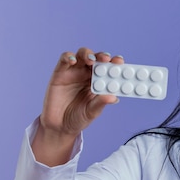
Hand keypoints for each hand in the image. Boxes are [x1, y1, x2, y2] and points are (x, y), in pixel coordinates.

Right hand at [32, 48, 123, 165]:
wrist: (60, 126)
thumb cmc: (78, 118)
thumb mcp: (92, 112)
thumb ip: (101, 103)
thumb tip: (114, 97)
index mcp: (99, 82)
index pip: (108, 68)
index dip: (114, 63)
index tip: (120, 62)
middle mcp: (87, 74)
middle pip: (96, 58)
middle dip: (102, 56)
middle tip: (107, 59)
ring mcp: (74, 72)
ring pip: (82, 55)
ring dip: (87, 54)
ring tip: (91, 60)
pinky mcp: (60, 73)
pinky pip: (64, 60)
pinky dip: (69, 57)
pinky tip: (73, 61)